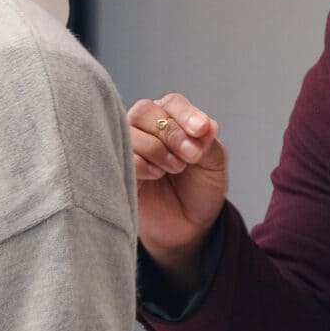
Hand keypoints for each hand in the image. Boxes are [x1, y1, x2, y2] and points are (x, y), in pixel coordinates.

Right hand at [127, 92, 228, 285]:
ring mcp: (127, 147)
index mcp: (171, 120)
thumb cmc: (199, 191)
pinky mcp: (116, 168)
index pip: (172, 102)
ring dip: (159, 151)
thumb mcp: (213, 163)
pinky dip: (144, 165)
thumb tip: (204, 125)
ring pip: (132, 131)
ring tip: (174, 169)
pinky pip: (122, 154)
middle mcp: (145, 128)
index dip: (187, 114)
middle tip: (190, 158)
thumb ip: (207, 141)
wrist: (188, 228)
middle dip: (173, 133)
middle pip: (146, 111)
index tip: (202, 131)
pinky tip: (156, 177)